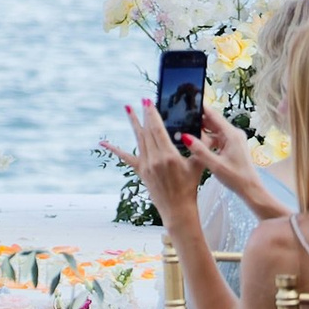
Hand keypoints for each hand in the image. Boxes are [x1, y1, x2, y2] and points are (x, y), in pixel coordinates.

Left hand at [125, 99, 201, 215]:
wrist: (178, 209)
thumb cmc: (190, 187)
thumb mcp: (198, 165)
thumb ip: (199, 147)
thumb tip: (205, 131)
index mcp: (169, 156)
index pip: (158, 129)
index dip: (153, 114)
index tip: (149, 101)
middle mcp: (154, 159)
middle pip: (147, 131)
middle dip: (145, 114)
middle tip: (142, 100)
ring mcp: (145, 165)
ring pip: (138, 139)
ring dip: (133, 123)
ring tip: (128, 108)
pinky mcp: (140, 171)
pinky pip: (125, 157)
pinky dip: (114, 149)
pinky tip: (103, 142)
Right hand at [187, 101, 277, 207]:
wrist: (251, 190)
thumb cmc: (236, 178)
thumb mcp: (214, 164)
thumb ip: (199, 150)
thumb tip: (185, 136)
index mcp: (231, 134)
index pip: (213, 115)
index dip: (200, 107)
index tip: (188, 100)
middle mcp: (234, 134)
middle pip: (213, 122)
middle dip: (198, 119)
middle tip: (180, 116)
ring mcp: (234, 140)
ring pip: (214, 131)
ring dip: (202, 131)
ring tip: (184, 129)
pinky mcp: (232, 146)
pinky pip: (217, 138)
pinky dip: (207, 139)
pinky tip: (196, 142)